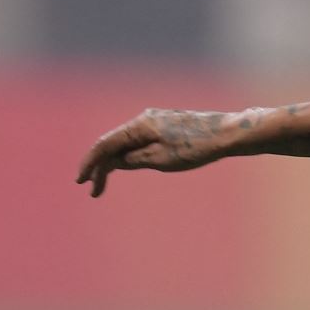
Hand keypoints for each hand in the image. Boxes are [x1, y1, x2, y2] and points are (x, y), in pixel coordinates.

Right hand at [75, 109, 235, 196]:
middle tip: (93, 191)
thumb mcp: (160, 159)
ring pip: (126, 143)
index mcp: (141, 124)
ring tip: (103, 185)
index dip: (91, 163)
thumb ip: (134, 159)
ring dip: (114, 163)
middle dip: (101, 166)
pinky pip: (140, 142)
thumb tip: (115, 161)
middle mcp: (145, 119)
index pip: (106, 144)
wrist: (229, 133)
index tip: (81, 181)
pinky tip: (125, 168)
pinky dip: (129, 156)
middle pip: (114, 144)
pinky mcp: (166, 127)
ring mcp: (156, 122)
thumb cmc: (197, 147)